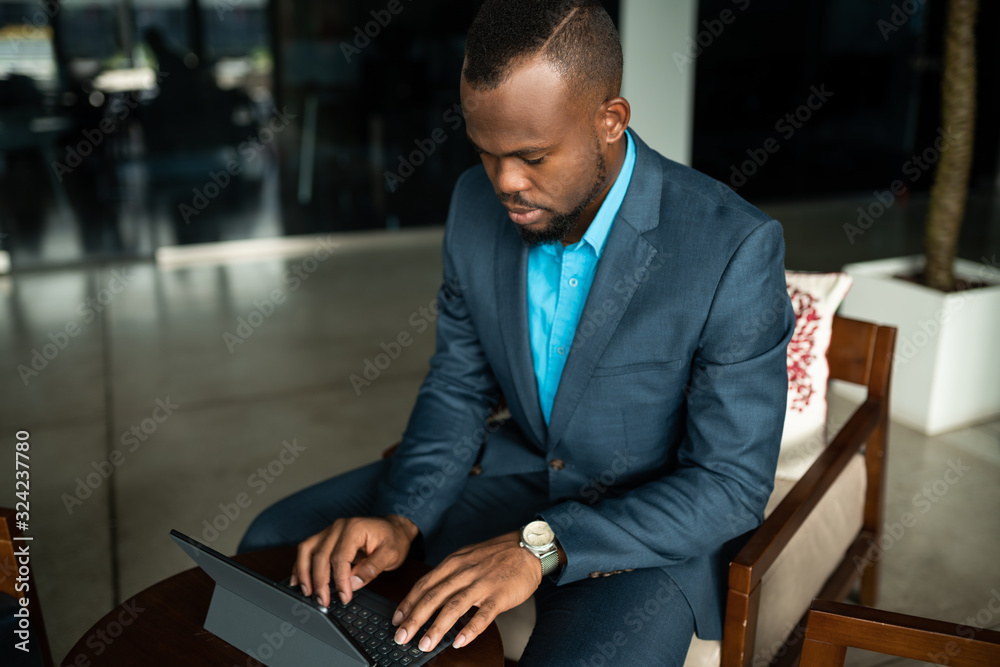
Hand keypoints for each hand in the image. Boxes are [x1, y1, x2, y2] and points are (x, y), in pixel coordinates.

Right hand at [291, 515, 418, 606]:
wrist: (393, 528)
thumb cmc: (393, 539)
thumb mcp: (391, 554)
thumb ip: (372, 568)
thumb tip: (353, 583)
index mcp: (354, 528)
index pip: (340, 558)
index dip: (340, 580)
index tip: (344, 597)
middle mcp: (338, 527)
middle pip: (320, 555)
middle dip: (319, 581)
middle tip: (323, 601)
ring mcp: (329, 530)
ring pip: (307, 550)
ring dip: (303, 572)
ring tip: (307, 592)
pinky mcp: (325, 537)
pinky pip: (307, 549)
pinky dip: (300, 565)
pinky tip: (297, 580)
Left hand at [391, 531, 541, 652]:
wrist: (528, 548)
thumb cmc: (496, 555)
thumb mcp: (467, 557)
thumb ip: (450, 574)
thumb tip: (431, 594)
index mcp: (454, 563)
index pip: (425, 584)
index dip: (408, 602)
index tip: (397, 619)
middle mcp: (464, 572)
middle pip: (433, 597)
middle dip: (414, 619)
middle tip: (402, 637)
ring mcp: (482, 584)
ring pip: (453, 607)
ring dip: (436, 628)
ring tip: (425, 644)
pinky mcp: (499, 595)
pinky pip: (482, 615)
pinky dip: (469, 630)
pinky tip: (458, 641)